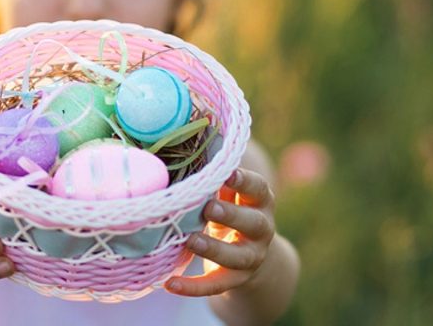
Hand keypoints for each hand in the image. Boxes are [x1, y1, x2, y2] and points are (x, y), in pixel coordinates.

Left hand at [165, 168, 275, 296]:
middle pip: (254, 223)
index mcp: (260, 201)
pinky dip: (193, 287)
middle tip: (209, 208)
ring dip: (214, 249)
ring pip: (238, 257)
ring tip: (191, 241)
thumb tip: (191, 145)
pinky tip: (170, 285)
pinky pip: (216, 285)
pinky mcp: (237, 279)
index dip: (244, 181)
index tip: (228, 173)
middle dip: (233, 215)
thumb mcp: (230, 194)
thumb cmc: (232, 210)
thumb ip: (217, 176)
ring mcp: (252, 257)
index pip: (258, 189)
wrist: (252, 255)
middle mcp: (262, 229)